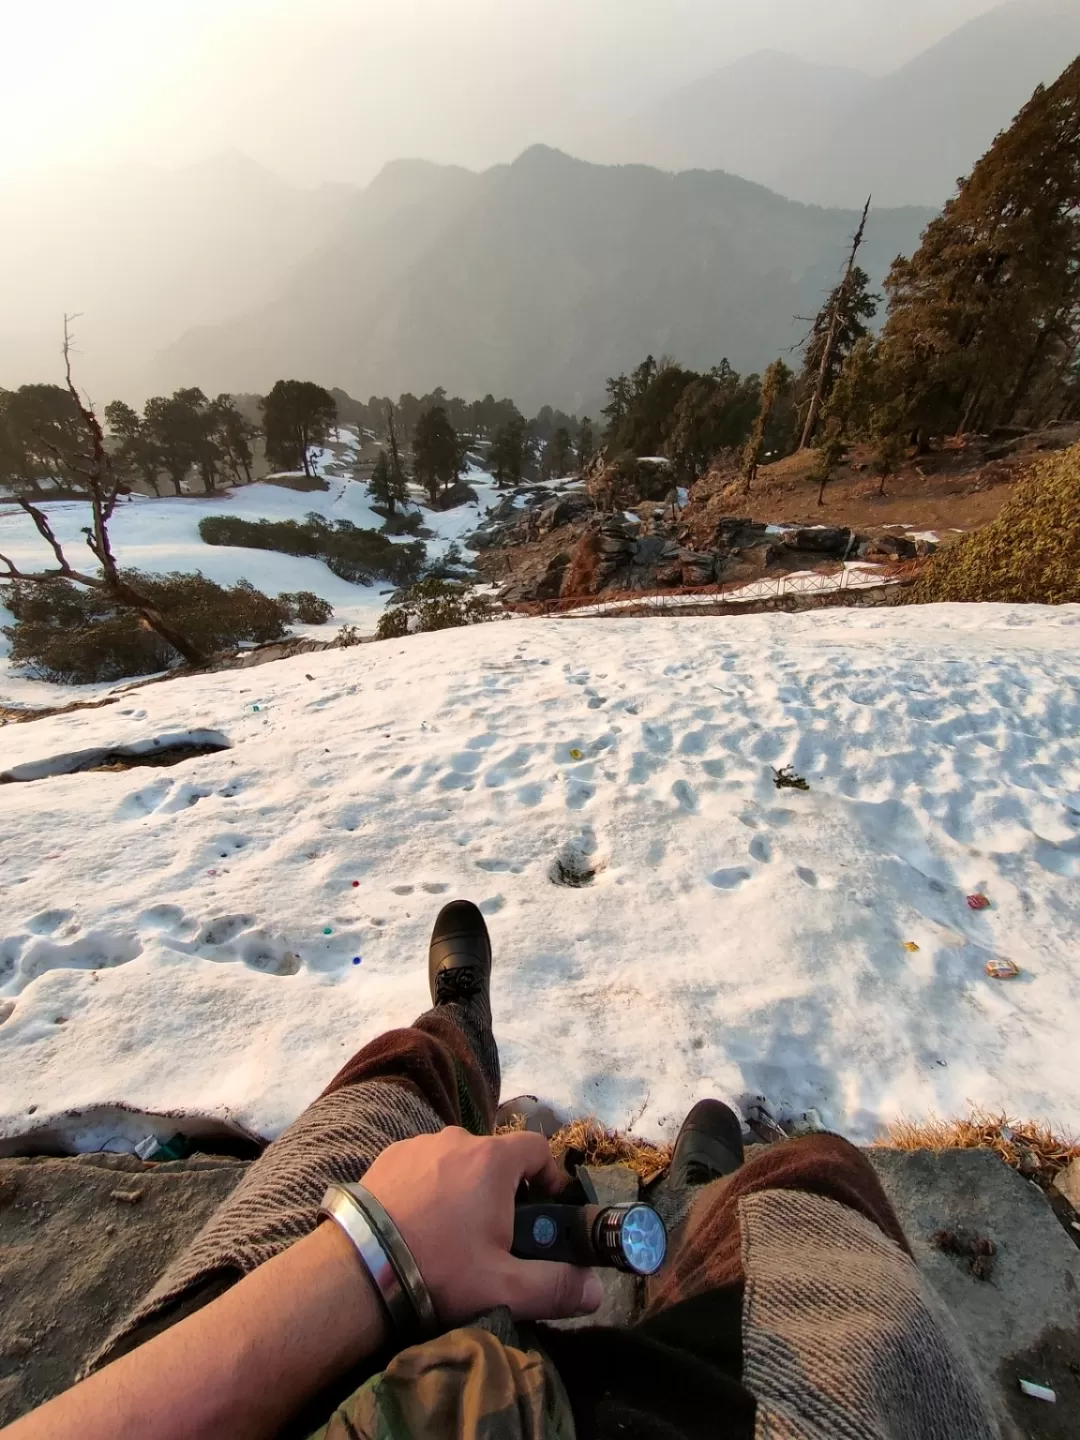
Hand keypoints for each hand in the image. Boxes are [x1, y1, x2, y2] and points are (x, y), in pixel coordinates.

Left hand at [359, 1127, 603, 1323]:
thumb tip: (596, 1291)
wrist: (358, 1269)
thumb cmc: (440, 1270)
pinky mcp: (387, 1157)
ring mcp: (418, 1144)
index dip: (549, 1177)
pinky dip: (430, 1186)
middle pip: (497, 1156)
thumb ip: (556, 1287)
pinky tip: (419, 1223)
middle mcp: (458, 1139)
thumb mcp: (505, 1288)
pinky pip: (424, 1165)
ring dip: (465, 1186)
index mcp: (493, 1160)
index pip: (538, 1148)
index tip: (546, 1211)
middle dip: (505, 1189)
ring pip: (458, 1160)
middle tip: (499, 1234)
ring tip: (454, 1232)